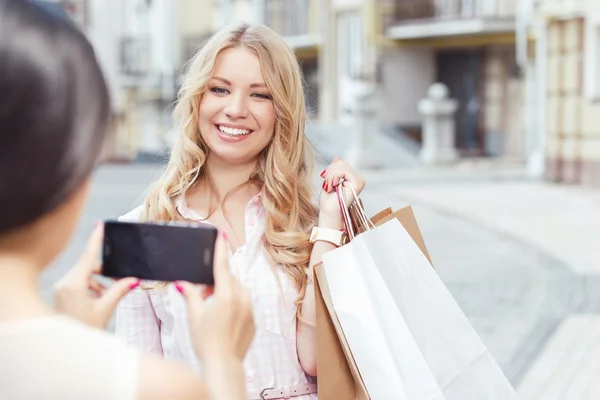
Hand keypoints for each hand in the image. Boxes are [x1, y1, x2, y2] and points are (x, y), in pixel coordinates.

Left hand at [53, 223, 139, 328]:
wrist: (65, 350)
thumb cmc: (85, 330)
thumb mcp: (105, 309)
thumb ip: (119, 290)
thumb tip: (134, 279)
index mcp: (74, 284)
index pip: (88, 256)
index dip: (96, 239)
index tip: (101, 224)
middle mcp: (64, 283)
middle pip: (88, 266)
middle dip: (104, 270)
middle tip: (120, 277)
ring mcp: (61, 289)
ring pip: (84, 275)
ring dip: (99, 281)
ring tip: (110, 294)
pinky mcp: (60, 295)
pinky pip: (78, 283)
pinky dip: (91, 287)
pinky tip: (101, 299)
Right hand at [177, 234, 254, 362]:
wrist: (224, 365)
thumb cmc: (206, 341)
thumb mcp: (194, 316)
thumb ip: (191, 296)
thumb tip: (183, 284)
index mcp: (226, 296)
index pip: (222, 267)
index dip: (220, 250)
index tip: (221, 236)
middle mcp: (242, 299)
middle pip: (229, 280)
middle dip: (217, 281)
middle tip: (203, 292)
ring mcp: (250, 310)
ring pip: (238, 291)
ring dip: (226, 292)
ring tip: (212, 307)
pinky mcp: (254, 320)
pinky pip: (245, 304)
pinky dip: (234, 304)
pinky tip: (223, 319)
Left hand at [318, 157, 365, 227]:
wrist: (328, 213)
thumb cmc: (328, 201)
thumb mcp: (329, 181)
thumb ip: (335, 170)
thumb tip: (337, 158)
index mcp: (352, 178)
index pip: (340, 164)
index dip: (330, 170)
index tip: (325, 181)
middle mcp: (358, 178)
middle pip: (341, 163)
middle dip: (329, 173)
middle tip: (327, 186)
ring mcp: (359, 181)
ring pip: (341, 165)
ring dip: (330, 176)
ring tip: (330, 187)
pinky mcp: (358, 183)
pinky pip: (343, 170)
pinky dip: (333, 177)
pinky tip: (333, 187)